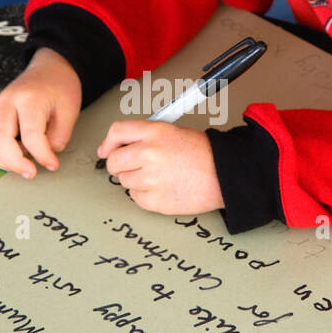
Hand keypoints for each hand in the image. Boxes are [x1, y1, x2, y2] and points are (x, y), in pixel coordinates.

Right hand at [0, 49, 80, 177]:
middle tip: (32, 172)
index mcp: (30, 98)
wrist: (50, 68)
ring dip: (3, 160)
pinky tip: (12, 157)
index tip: (52, 164)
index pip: (31, 136)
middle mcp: (8, 101)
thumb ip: (59, 137)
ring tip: (22, 166)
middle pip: (1, 139)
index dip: (42, 156)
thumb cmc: (60, 86)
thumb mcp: (69, 111)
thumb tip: (45, 157)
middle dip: (16, 163)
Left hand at [97, 120, 223, 214]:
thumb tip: (116, 147)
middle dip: (118, 165)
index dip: (108, 143)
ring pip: (124, 181)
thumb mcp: (173, 132)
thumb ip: (144, 137)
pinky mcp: (156, 200)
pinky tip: (162, 188)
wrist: (225, 175)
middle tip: (130, 167)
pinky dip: (144, 195)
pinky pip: (135, 198)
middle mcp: (150, 153)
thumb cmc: (204, 154)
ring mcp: (152, 179)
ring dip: (135, 180)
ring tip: (157, 177)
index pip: (116, 132)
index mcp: (154, 132)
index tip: (106, 150)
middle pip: (114, 161)